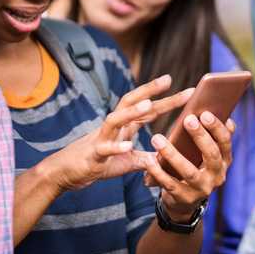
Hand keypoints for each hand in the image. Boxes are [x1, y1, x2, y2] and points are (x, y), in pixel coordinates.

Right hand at [44, 75, 192, 192]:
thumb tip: (166, 157)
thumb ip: (146, 157)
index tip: (187, 91)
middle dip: (149, 91)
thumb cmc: (98, 163)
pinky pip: (104, 148)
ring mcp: (102, 138)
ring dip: (132, 112)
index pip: (147, 110)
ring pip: (116, 119)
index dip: (166, 100)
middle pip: (131, 102)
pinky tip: (128, 146)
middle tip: (169, 80)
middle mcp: (114, 127)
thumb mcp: (128, 161)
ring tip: (150, 105)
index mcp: (124, 127)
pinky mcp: (93, 154)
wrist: (67, 173)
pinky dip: (116, 147)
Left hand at [143, 111, 234, 222]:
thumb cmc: (196, 169)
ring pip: (189, 171)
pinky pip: (169, 184)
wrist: (185, 203)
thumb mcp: (209, 156)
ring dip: (172, 154)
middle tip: (188, 120)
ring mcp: (202, 189)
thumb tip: (227, 116)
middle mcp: (217, 176)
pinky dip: (158, 172)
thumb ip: (215, 138)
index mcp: (225, 161)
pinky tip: (149, 160)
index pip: (225, 142)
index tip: (205, 113)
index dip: (217, 128)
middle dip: (200, 136)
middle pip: (212, 155)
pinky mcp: (184, 198)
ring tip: (156, 138)